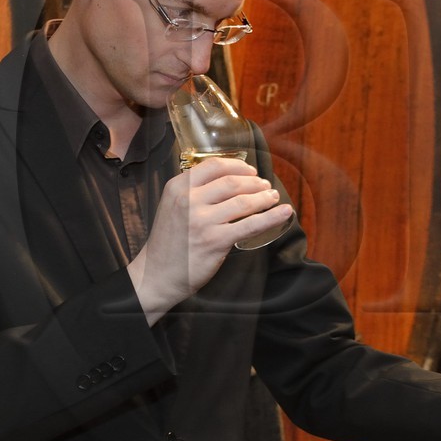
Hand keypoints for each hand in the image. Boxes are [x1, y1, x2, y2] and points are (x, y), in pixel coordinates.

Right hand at [128, 155, 293, 322]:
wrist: (156, 274)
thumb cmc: (169, 242)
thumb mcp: (173, 206)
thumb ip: (194, 191)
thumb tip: (229, 179)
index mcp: (178, 187)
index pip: (214, 166)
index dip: (238, 166)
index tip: (251, 171)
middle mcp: (189, 200)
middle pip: (232, 182)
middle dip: (255, 182)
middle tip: (265, 185)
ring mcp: (203, 221)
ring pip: (244, 201)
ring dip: (264, 197)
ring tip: (273, 197)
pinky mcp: (216, 241)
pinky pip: (250, 225)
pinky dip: (271, 217)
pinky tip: (284, 212)